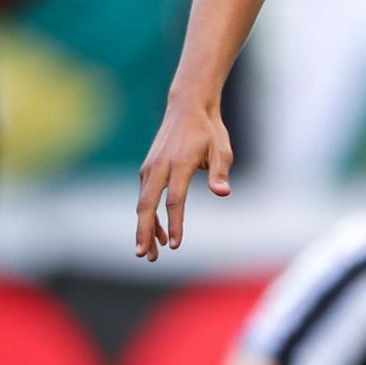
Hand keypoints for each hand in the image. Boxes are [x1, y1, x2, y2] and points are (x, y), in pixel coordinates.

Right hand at [134, 99, 233, 259]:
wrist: (187, 108)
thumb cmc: (209, 131)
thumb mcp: (222, 149)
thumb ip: (220, 172)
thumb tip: (223, 193)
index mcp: (179, 164)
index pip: (175, 200)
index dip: (174, 224)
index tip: (175, 244)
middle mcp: (159, 167)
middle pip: (147, 206)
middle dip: (145, 232)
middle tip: (144, 256)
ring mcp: (150, 168)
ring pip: (143, 203)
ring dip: (145, 228)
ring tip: (149, 253)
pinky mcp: (147, 169)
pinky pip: (145, 196)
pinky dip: (148, 215)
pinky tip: (157, 231)